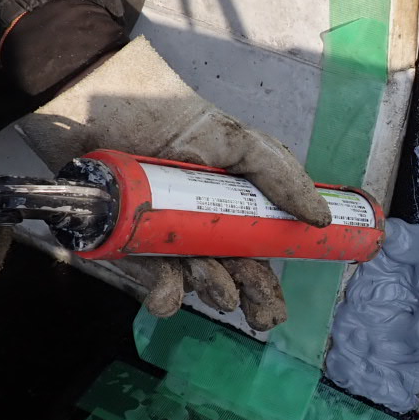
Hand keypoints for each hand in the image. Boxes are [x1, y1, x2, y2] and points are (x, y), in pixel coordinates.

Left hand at [17, 36, 329, 329]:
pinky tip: (167, 292)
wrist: (96, 102)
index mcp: (229, 205)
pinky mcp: (125, 247)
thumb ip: (281, 177)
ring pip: (194, 282)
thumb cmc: (167, 115)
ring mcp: (161, 238)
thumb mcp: (237, 140)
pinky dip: (163, 293)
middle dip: (250, 301)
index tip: (278, 306)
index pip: (257, 250)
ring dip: (212, 290)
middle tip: (261, 317)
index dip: (270, 281)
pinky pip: (149, 281)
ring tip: (215, 281)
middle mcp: (197, 226)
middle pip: (231, 275)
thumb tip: (322, 218)